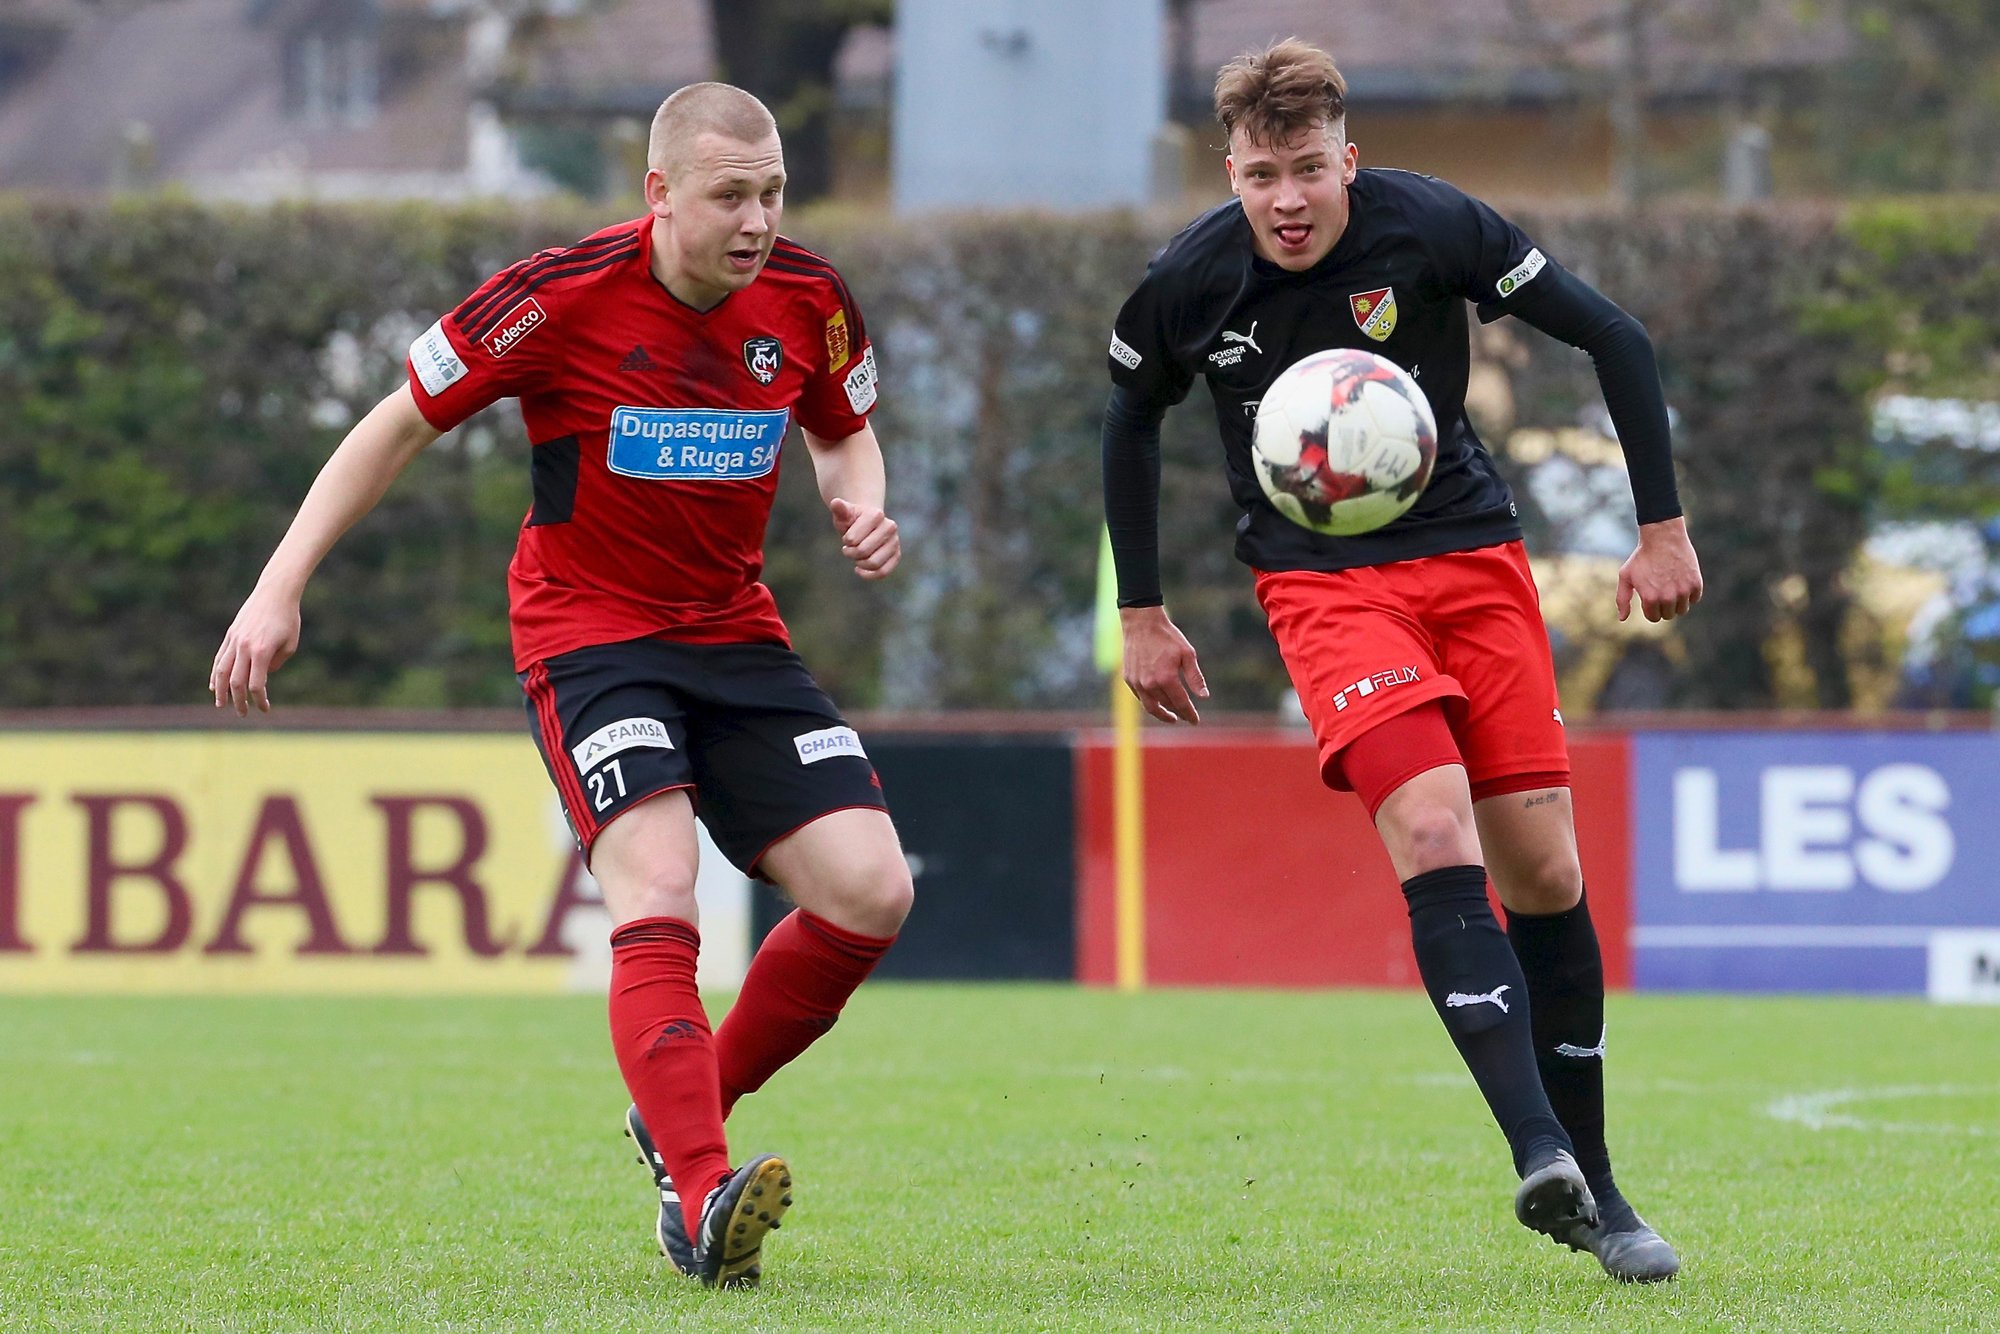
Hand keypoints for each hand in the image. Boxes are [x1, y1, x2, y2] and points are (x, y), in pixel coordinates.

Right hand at [209, 586, 301, 715]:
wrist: (275, 593)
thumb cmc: (288, 619)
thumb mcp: (290, 644)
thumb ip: (276, 664)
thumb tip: (263, 676)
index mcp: (262, 651)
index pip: (256, 684)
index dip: (260, 700)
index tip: (265, 709)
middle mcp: (244, 647)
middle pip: (235, 681)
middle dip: (238, 701)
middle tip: (242, 713)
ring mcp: (234, 640)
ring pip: (221, 670)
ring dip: (220, 690)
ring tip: (220, 704)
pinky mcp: (230, 634)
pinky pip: (219, 658)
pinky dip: (215, 673)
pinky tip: (214, 685)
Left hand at [828, 497, 899, 579]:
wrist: (865, 525)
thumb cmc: (852, 521)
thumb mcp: (843, 515)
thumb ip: (840, 510)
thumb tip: (835, 502)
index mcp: (876, 514)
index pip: (854, 539)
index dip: (847, 541)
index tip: (846, 538)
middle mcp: (890, 527)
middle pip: (864, 551)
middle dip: (851, 553)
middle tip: (848, 549)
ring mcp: (895, 542)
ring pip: (874, 563)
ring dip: (860, 563)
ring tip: (856, 558)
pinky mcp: (896, 555)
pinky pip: (883, 572)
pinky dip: (869, 575)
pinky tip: (859, 570)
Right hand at [1121, 605, 1207, 723]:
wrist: (1141, 623)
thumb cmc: (1167, 636)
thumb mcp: (1187, 654)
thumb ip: (1195, 677)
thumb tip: (1204, 697)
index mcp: (1166, 678)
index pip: (1181, 704)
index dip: (1189, 714)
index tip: (1195, 721)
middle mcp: (1150, 684)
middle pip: (1167, 706)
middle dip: (1178, 713)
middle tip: (1186, 716)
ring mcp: (1137, 683)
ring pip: (1151, 707)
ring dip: (1162, 713)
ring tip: (1171, 716)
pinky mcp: (1129, 679)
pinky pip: (1141, 698)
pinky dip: (1150, 703)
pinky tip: (1158, 702)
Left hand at [1618, 516, 1702, 622]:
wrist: (1663, 537)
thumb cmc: (1642, 557)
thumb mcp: (1626, 576)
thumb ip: (1622, 599)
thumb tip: (1622, 619)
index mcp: (1649, 598)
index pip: (1653, 618)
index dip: (1650, 608)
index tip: (1650, 595)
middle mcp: (1667, 597)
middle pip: (1668, 615)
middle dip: (1663, 606)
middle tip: (1661, 588)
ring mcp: (1683, 591)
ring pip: (1682, 610)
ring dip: (1677, 602)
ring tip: (1670, 586)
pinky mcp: (1696, 584)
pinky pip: (1695, 599)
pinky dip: (1689, 593)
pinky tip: (1681, 581)